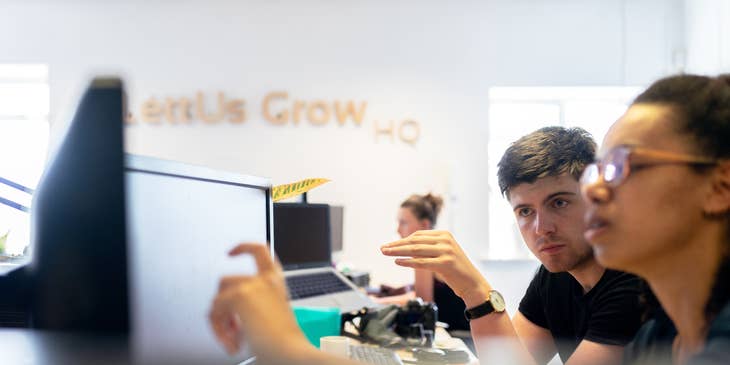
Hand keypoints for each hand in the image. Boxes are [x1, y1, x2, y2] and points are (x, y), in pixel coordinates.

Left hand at [209, 243, 310, 359]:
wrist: (290, 352)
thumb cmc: (286, 343)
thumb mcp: (271, 318)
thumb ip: (253, 308)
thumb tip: (228, 316)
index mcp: (277, 283)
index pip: (260, 251)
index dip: (243, 247)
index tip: (231, 252)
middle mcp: (266, 280)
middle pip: (226, 280)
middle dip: (222, 306)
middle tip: (233, 328)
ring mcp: (252, 285)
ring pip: (217, 298)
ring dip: (220, 320)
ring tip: (233, 339)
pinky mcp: (239, 296)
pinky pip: (214, 311)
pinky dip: (218, 329)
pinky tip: (233, 342)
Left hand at [380, 230, 491, 306]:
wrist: (473, 283)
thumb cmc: (455, 270)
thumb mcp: (442, 254)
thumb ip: (428, 248)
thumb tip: (404, 247)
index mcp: (444, 234)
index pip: (418, 235)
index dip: (401, 240)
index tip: (389, 245)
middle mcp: (445, 240)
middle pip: (414, 241)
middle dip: (396, 245)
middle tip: (382, 249)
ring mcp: (446, 251)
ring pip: (416, 250)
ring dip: (398, 252)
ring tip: (386, 253)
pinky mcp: (446, 263)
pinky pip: (421, 262)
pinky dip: (408, 262)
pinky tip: (398, 262)